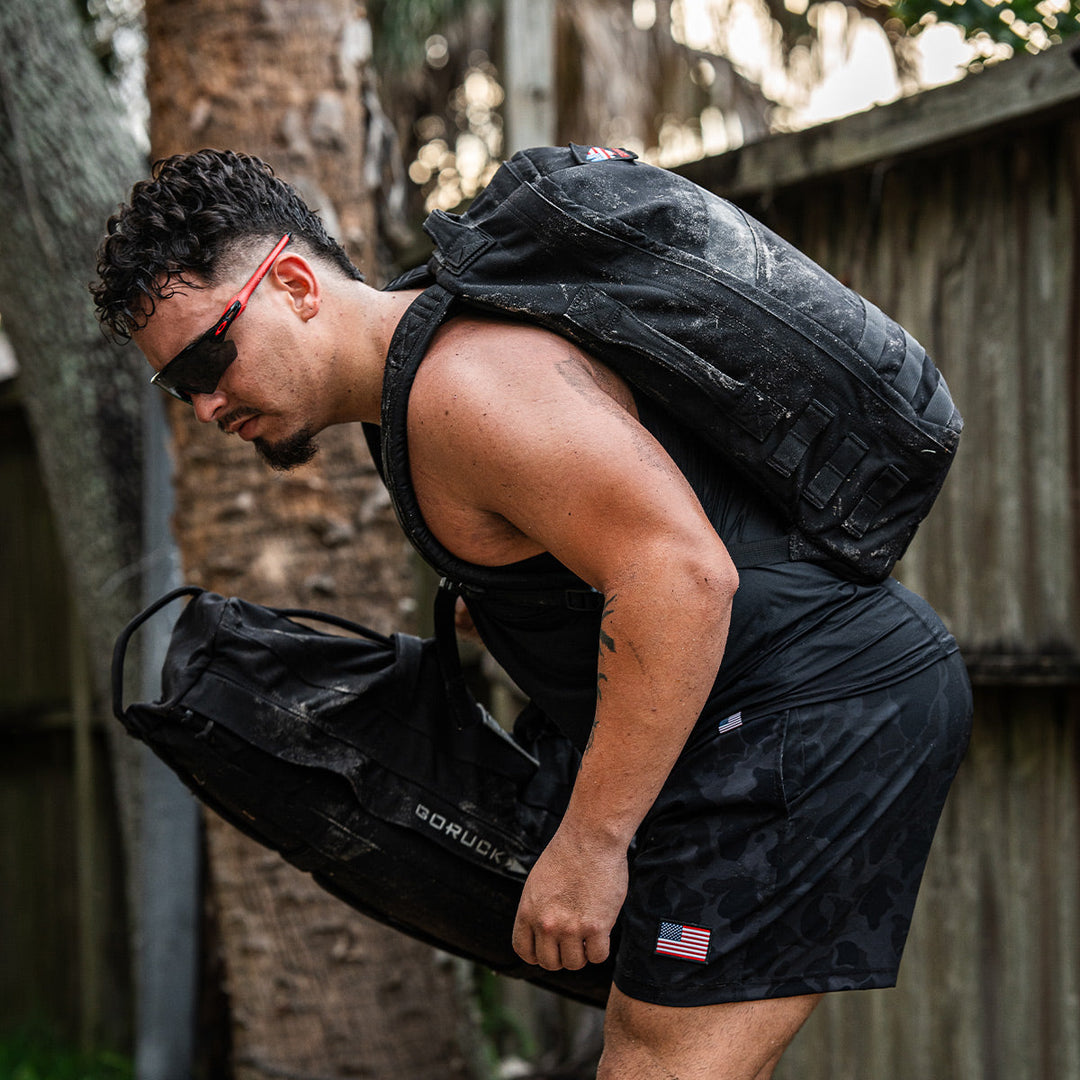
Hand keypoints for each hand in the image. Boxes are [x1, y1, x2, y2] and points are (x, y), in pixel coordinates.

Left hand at [512, 825, 628, 970]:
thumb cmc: (567, 854)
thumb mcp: (538, 883)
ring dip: (583, 953)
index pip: (524, 951)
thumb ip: (537, 910)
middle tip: (574, 942)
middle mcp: (546, 923)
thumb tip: (542, 932)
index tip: (550, 949)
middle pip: (550, 963)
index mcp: (528, 911)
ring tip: (589, 935)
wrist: (590, 838)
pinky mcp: (596, 927)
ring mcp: (571, 927)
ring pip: (574, 963)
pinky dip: (601, 949)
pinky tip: (602, 933)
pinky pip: (597, 956)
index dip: (537, 954)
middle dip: (562, 956)